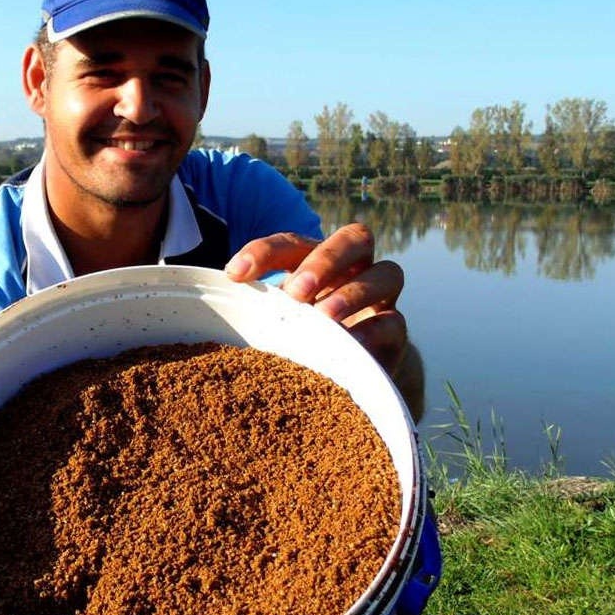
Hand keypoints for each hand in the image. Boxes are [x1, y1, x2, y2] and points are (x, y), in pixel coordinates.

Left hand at [224, 222, 424, 420]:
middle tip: (296, 293)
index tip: (234, 274)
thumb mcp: (278, 321)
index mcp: (317, 259)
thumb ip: (259, 309)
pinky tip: (347, 346)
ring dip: (352, 294)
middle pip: (355, 238)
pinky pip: (394, 324)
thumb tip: (217, 306)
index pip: (292, 243)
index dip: (264, 252)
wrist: (346, 375)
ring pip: (387, 273)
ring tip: (324, 319)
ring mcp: (381, 298)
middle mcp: (355, 268)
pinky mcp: (396, 332)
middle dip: (325, 261)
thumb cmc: (302, 338)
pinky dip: (371, 333)